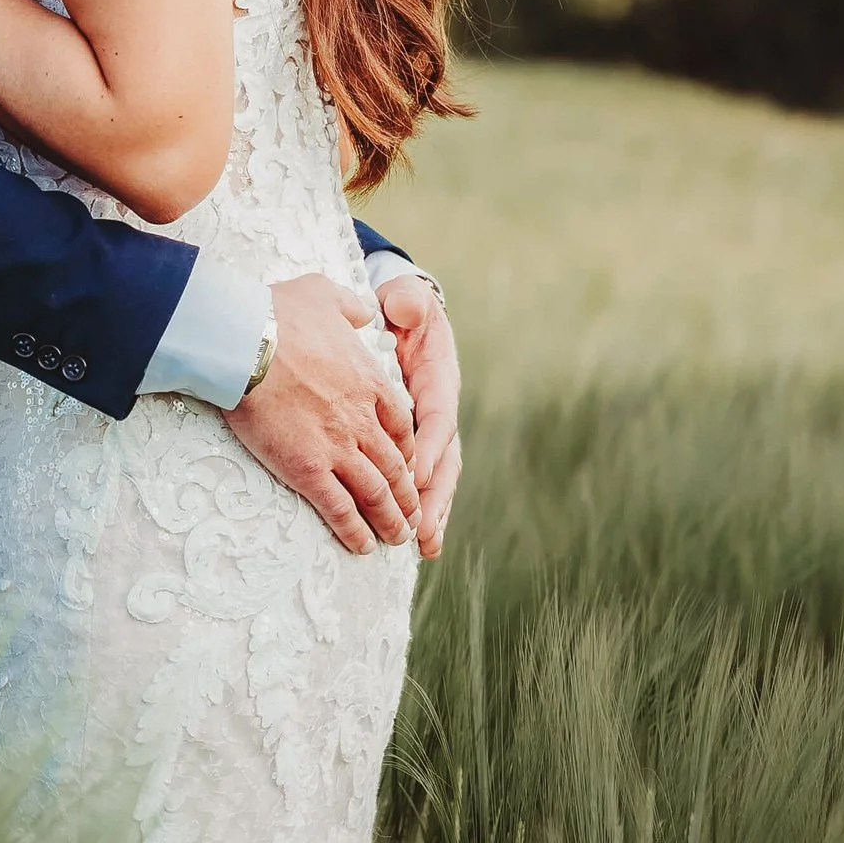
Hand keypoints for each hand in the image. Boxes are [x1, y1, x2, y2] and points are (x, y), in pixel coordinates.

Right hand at [225, 272, 420, 555]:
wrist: (245, 341)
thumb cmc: (277, 313)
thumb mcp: (325, 294)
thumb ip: (351, 306)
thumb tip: (365, 309)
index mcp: (369, 382)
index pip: (402, 426)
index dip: (408, 451)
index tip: (408, 466)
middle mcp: (362, 419)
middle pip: (395, 466)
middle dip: (406, 494)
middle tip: (411, 515)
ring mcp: (338, 446)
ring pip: (375, 493)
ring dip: (390, 519)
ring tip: (396, 539)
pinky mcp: (308, 469)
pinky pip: (340, 508)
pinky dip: (354, 530)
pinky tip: (361, 546)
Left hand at [374, 270, 460, 557]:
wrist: (400, 315)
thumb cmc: (399, 308)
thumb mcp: (404, 297)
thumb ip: (407, 302)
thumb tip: (407, 310)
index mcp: (439, 377)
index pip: (437, 416)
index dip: (429, 445)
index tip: (415, 472)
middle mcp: (441, 409)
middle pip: (444, 458)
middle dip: (434, 495)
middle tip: (421, 527)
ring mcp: (432, 431)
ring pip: (438, 478)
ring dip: (433, 512)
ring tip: (423, 545)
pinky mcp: (420, 443)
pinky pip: (424, 481)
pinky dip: (425, 510)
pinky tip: (422, 543)